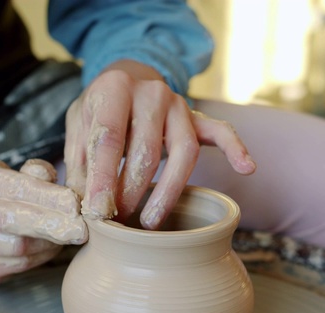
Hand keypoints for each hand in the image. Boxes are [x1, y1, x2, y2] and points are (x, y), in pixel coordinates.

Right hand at [0, 158, 86, 285]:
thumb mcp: (13, 174)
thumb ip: (34, 175)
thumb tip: (53, 181)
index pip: (13, 187)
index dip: (47, 196)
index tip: (74, 204)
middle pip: (11, 220)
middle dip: (51, 224)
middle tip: (80, 229)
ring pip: (16, 247)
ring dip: (49, 243)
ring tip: (67, 236)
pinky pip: (15, 266)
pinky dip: (40, 258)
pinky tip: (51, 247)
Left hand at [64, 60, 255, 228]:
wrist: (126, 78)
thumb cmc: (100, 110)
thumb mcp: (78, 126)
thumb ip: (79, 161)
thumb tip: (80, 205)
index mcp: (115, 88)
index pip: (109, 138)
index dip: (103, 178)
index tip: (97, 211)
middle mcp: (151, 92)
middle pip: (147, 149)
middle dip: (132, 191)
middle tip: (118, 220)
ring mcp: (178, 104)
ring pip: (183, 151)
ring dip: (168, 190)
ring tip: (151, 221)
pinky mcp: (197, 116)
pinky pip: (221, 131)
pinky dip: (235, 148)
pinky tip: (246, 168)